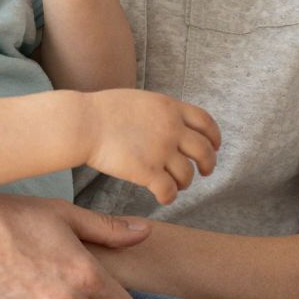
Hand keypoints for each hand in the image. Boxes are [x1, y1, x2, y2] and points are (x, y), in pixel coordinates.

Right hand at [80, 90, 220, 205]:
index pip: (206, 122)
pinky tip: (163, 198)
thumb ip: (160, 111)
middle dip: (208, 164)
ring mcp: (161, 150)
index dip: (214, 137)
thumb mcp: (141, 100)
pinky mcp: (148, 172)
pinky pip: (169, 191)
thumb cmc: (103, 112)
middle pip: (204, 151)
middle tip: (204, 172)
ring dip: (184, 182)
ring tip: (176, 185)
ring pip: (187, 174)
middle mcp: (172, 128)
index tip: (215, 146)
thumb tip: (170, 121)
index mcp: (170, 108)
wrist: (84, 123)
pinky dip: (169, 197)